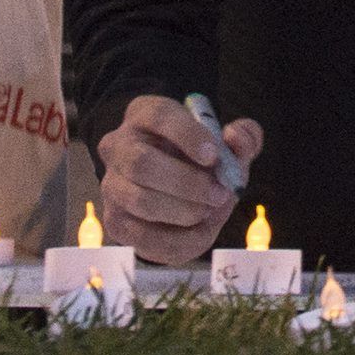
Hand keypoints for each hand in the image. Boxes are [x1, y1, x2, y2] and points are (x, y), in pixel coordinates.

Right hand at [97, 91, 261, 263]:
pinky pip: (143, 237)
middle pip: (141, 163)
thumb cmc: (202, 159)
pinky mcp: (114, 221)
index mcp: (144, 114)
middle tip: (219, 194)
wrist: (176, 190)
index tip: (214, 155)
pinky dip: (179, 239)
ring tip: (210, 211)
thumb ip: (243, 136)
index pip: (158, 116)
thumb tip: (234, 138)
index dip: (187, 136)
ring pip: (141, 201)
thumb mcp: (227, 143)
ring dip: (184, 212)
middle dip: (187, 183)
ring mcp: (111, 185)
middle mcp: (118, 146)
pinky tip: (200, 230)